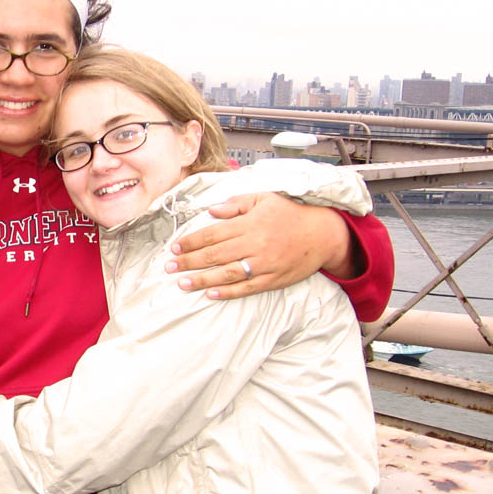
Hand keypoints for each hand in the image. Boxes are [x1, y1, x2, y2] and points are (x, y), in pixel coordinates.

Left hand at [167, 192, 352, 299]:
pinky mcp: (272, 279)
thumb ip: (236, 204)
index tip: (175, 248)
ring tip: (182, 283)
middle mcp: (254, 245)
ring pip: (226, 274)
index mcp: (249, 224)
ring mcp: (263, 264)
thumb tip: (212, 211)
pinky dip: (228, 293)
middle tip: (170, 267)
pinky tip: (210, 295)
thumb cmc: (291, 214)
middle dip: (189, 262)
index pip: (212, 234)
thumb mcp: (264, 199)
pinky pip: (247, 288)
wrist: (323, 234)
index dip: (191, 242)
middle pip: (214, 255)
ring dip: (202, 280)